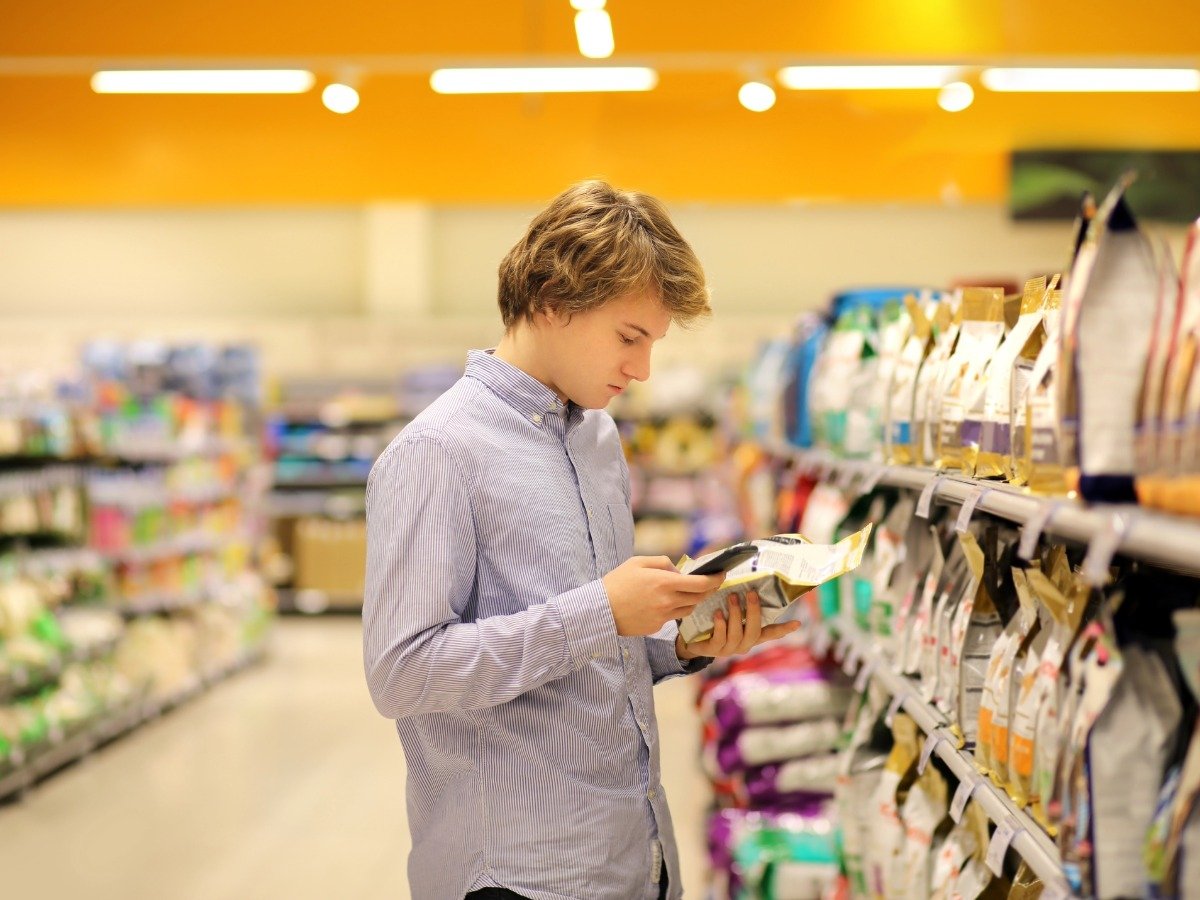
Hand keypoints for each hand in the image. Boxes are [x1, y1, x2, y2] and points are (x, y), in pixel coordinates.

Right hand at [602, 556, 725, 636]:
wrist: (600, 610)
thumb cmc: (617, 582)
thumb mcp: (638, 562)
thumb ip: (663, 562)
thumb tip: (678, 570)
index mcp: (665, 582)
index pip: (701, 583)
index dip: (715, 579)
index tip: (722, 574)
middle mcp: (667, 601)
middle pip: (699, 598)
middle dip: (707, 590)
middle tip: (711, 583)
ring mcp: (663, 616)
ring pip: (689, 609)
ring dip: (692, 600)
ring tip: (687, 592)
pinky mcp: (657, 627)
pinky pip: (673, 618)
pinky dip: (675, 609)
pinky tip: (665, 603)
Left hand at [675, 591, 800, 660]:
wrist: (691, 639)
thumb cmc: (714, 621)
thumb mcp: (729, 613)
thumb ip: (740, 603)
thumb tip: (745, 580)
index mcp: (750, 635)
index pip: (770, 633)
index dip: (783, 629)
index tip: (797, 623)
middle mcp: (743, 644)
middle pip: (754, 631)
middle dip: (753, 611)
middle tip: (751, 593)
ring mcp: (729, 649)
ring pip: (737, 634)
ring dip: (735, 614)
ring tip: (731, 597)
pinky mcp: (714, 650)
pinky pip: (720, 638)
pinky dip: (720, 625)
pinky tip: (717, 613)